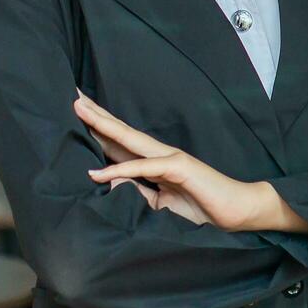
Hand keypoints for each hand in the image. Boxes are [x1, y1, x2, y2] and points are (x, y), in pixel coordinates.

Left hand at [74, 92, 298, 231]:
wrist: (236, 211)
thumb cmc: (201, 207)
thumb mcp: (158, 204)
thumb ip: (134, 191)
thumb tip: (105, 179)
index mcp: (154, 162)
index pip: (120, 142)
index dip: (98, 128)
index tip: (77, 113)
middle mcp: (159, 153)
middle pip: (121, 131)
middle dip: (96, 114)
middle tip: (71, 95)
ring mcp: (170, 158)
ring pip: (130, 139)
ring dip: (104, 125)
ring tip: (80, 110)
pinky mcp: (180, 167)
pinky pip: (145, 168)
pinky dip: (121, 169)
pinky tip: (99, 173)